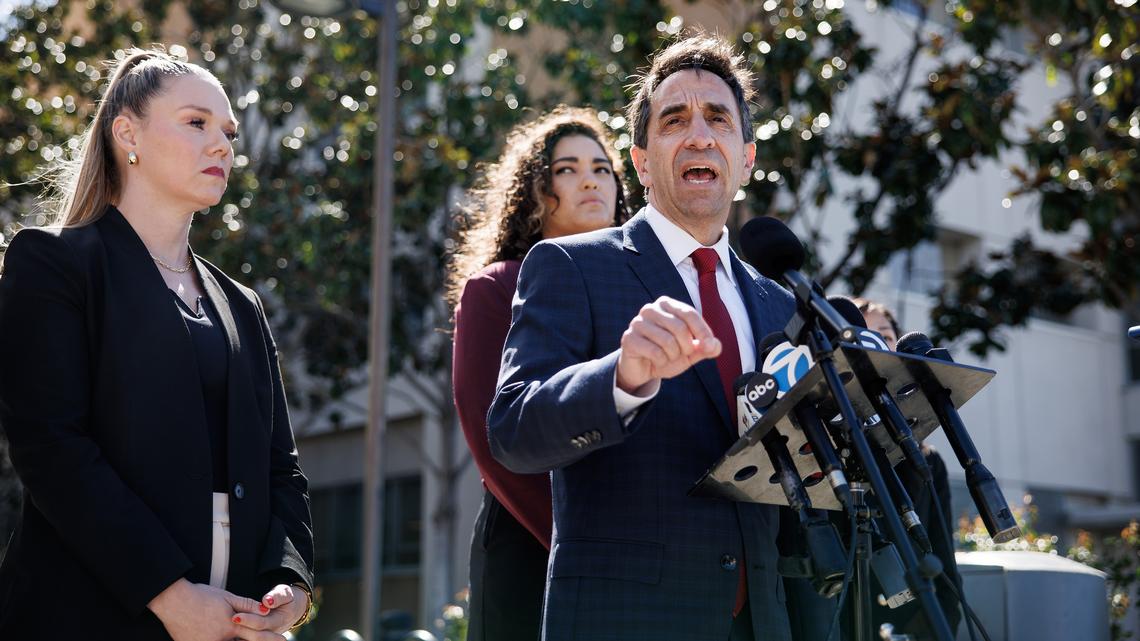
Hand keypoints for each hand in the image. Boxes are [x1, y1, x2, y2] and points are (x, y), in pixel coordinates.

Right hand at [148, 578, 281, 640]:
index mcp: (230, 626)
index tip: (283, 640)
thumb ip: (247, 605)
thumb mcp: (227, 597)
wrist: (173, 601)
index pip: (256, 636)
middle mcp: (219, 640)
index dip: (270, 639)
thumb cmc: (201, 596)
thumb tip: (266, 610)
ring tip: (244, 639)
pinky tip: (227, 639)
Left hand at [232, 583, 309, 634]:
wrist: (291, 610)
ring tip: (225, 631)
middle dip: (241, 629)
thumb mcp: (285, 593)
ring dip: (238, 637)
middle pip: (254, 636)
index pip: (261, 624)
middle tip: (230, 621)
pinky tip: (226, 635)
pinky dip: (237, 637)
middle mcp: (271, 632)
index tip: (235, 617)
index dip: (249, 620)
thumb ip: (277, 597)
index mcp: (278, 622)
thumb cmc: (286, 599)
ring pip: (249, 640)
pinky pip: (246, 639)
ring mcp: (264, 637)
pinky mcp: (257, 637)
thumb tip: (267, 602)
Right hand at [616, 296, 720, 393]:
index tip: (709, 346)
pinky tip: (656, 361)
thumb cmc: (667, 354)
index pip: (689, 313)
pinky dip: (661, 361)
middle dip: (686, 348)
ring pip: (667, 341)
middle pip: (680, 328)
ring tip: (667, 357)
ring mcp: (637, 322)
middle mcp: (650, 309)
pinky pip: (654, 352)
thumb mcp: (690, 352)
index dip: (702, 331)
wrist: (642, 369)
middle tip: (681, 354)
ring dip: (673, 356)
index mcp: (666, 305)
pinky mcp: (629, 338)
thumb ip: (706, 347)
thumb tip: (715, 346)